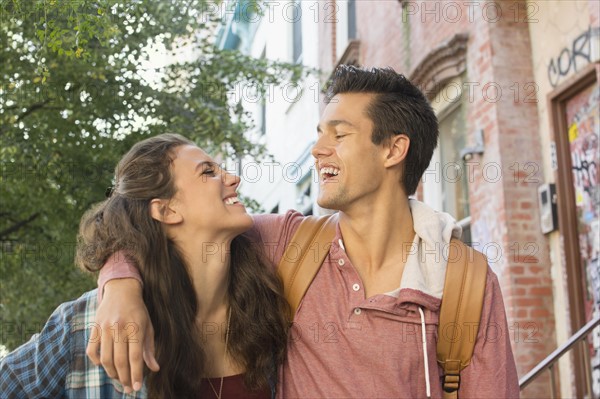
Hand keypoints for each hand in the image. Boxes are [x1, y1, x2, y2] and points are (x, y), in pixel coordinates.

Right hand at [87, 278, 158, 392]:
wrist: (121, 290)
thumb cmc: (138, 310)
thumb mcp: (148, 326)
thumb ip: (149, 348)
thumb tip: (154, 368)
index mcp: (135, 328)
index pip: (136, 357)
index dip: (136, 374)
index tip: (137, 387)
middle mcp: (119, 328)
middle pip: (120, 361)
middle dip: (124, 378)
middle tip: (128, 388)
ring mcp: (105, 328)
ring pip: (106, 359)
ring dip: (112, 373)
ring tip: (119, 379)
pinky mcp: (94, 328)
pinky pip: (92, 350)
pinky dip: (97, 361)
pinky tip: (105, 365)